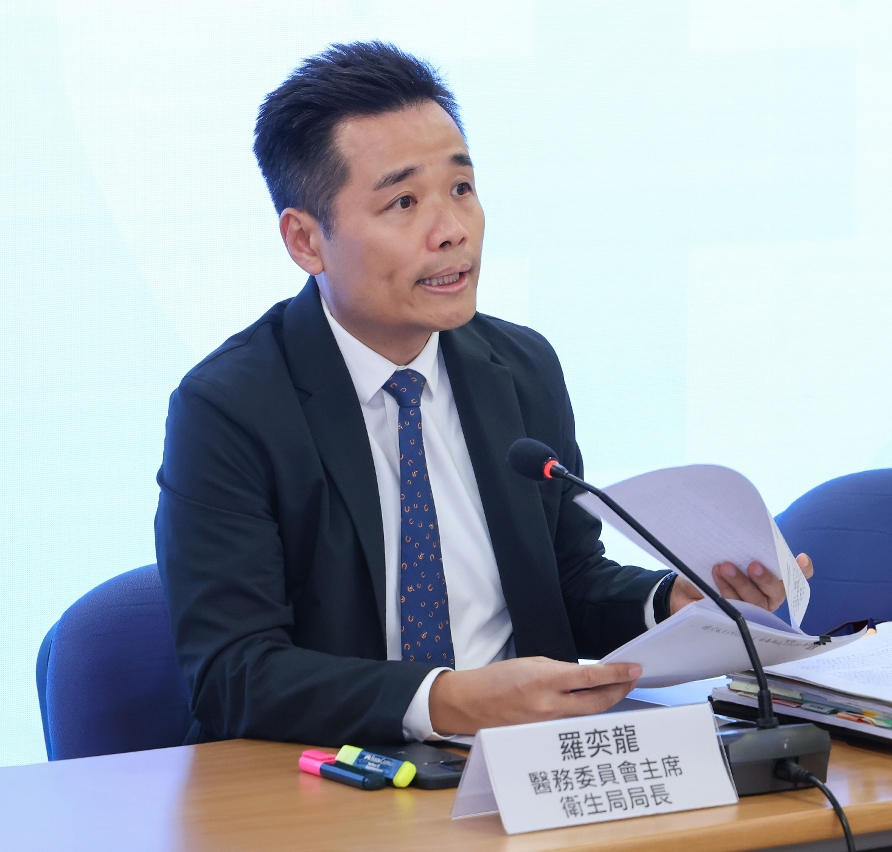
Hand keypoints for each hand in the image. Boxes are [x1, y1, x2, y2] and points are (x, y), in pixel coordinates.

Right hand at [428, 657, 641, 735]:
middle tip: (632, 679)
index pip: (590, 677)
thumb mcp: (530, 663)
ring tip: (617, 690)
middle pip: (597, 702)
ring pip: (587, 715)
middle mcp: (549, 705)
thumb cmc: (497, 678)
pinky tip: (592, 705)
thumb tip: (583, 678)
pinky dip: (585, 714)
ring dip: (605, 702)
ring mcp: (548, 725)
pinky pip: (572, 724)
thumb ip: (559, 671)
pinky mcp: (544, 736)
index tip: (633, 668)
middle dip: (619, 690)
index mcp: (545, 680)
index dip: (616, 674)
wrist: (472, 704)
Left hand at [669, 553, 813, 615]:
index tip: (801, 559)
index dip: (801, 570)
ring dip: (740, 584)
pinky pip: (731, 610)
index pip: (794, 577)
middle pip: (775, 591)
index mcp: (772, 579)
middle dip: (765, 578)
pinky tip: (714, 582)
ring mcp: (751, 611)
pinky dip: (723, 593)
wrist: (684, 590)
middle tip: (753, 565)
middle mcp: (766, 597)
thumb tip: (740, 535)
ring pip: (752, 601)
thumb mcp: (723, 556)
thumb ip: (737, 550)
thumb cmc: (714, 569)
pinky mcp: (732, 620)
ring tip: (723, 568)